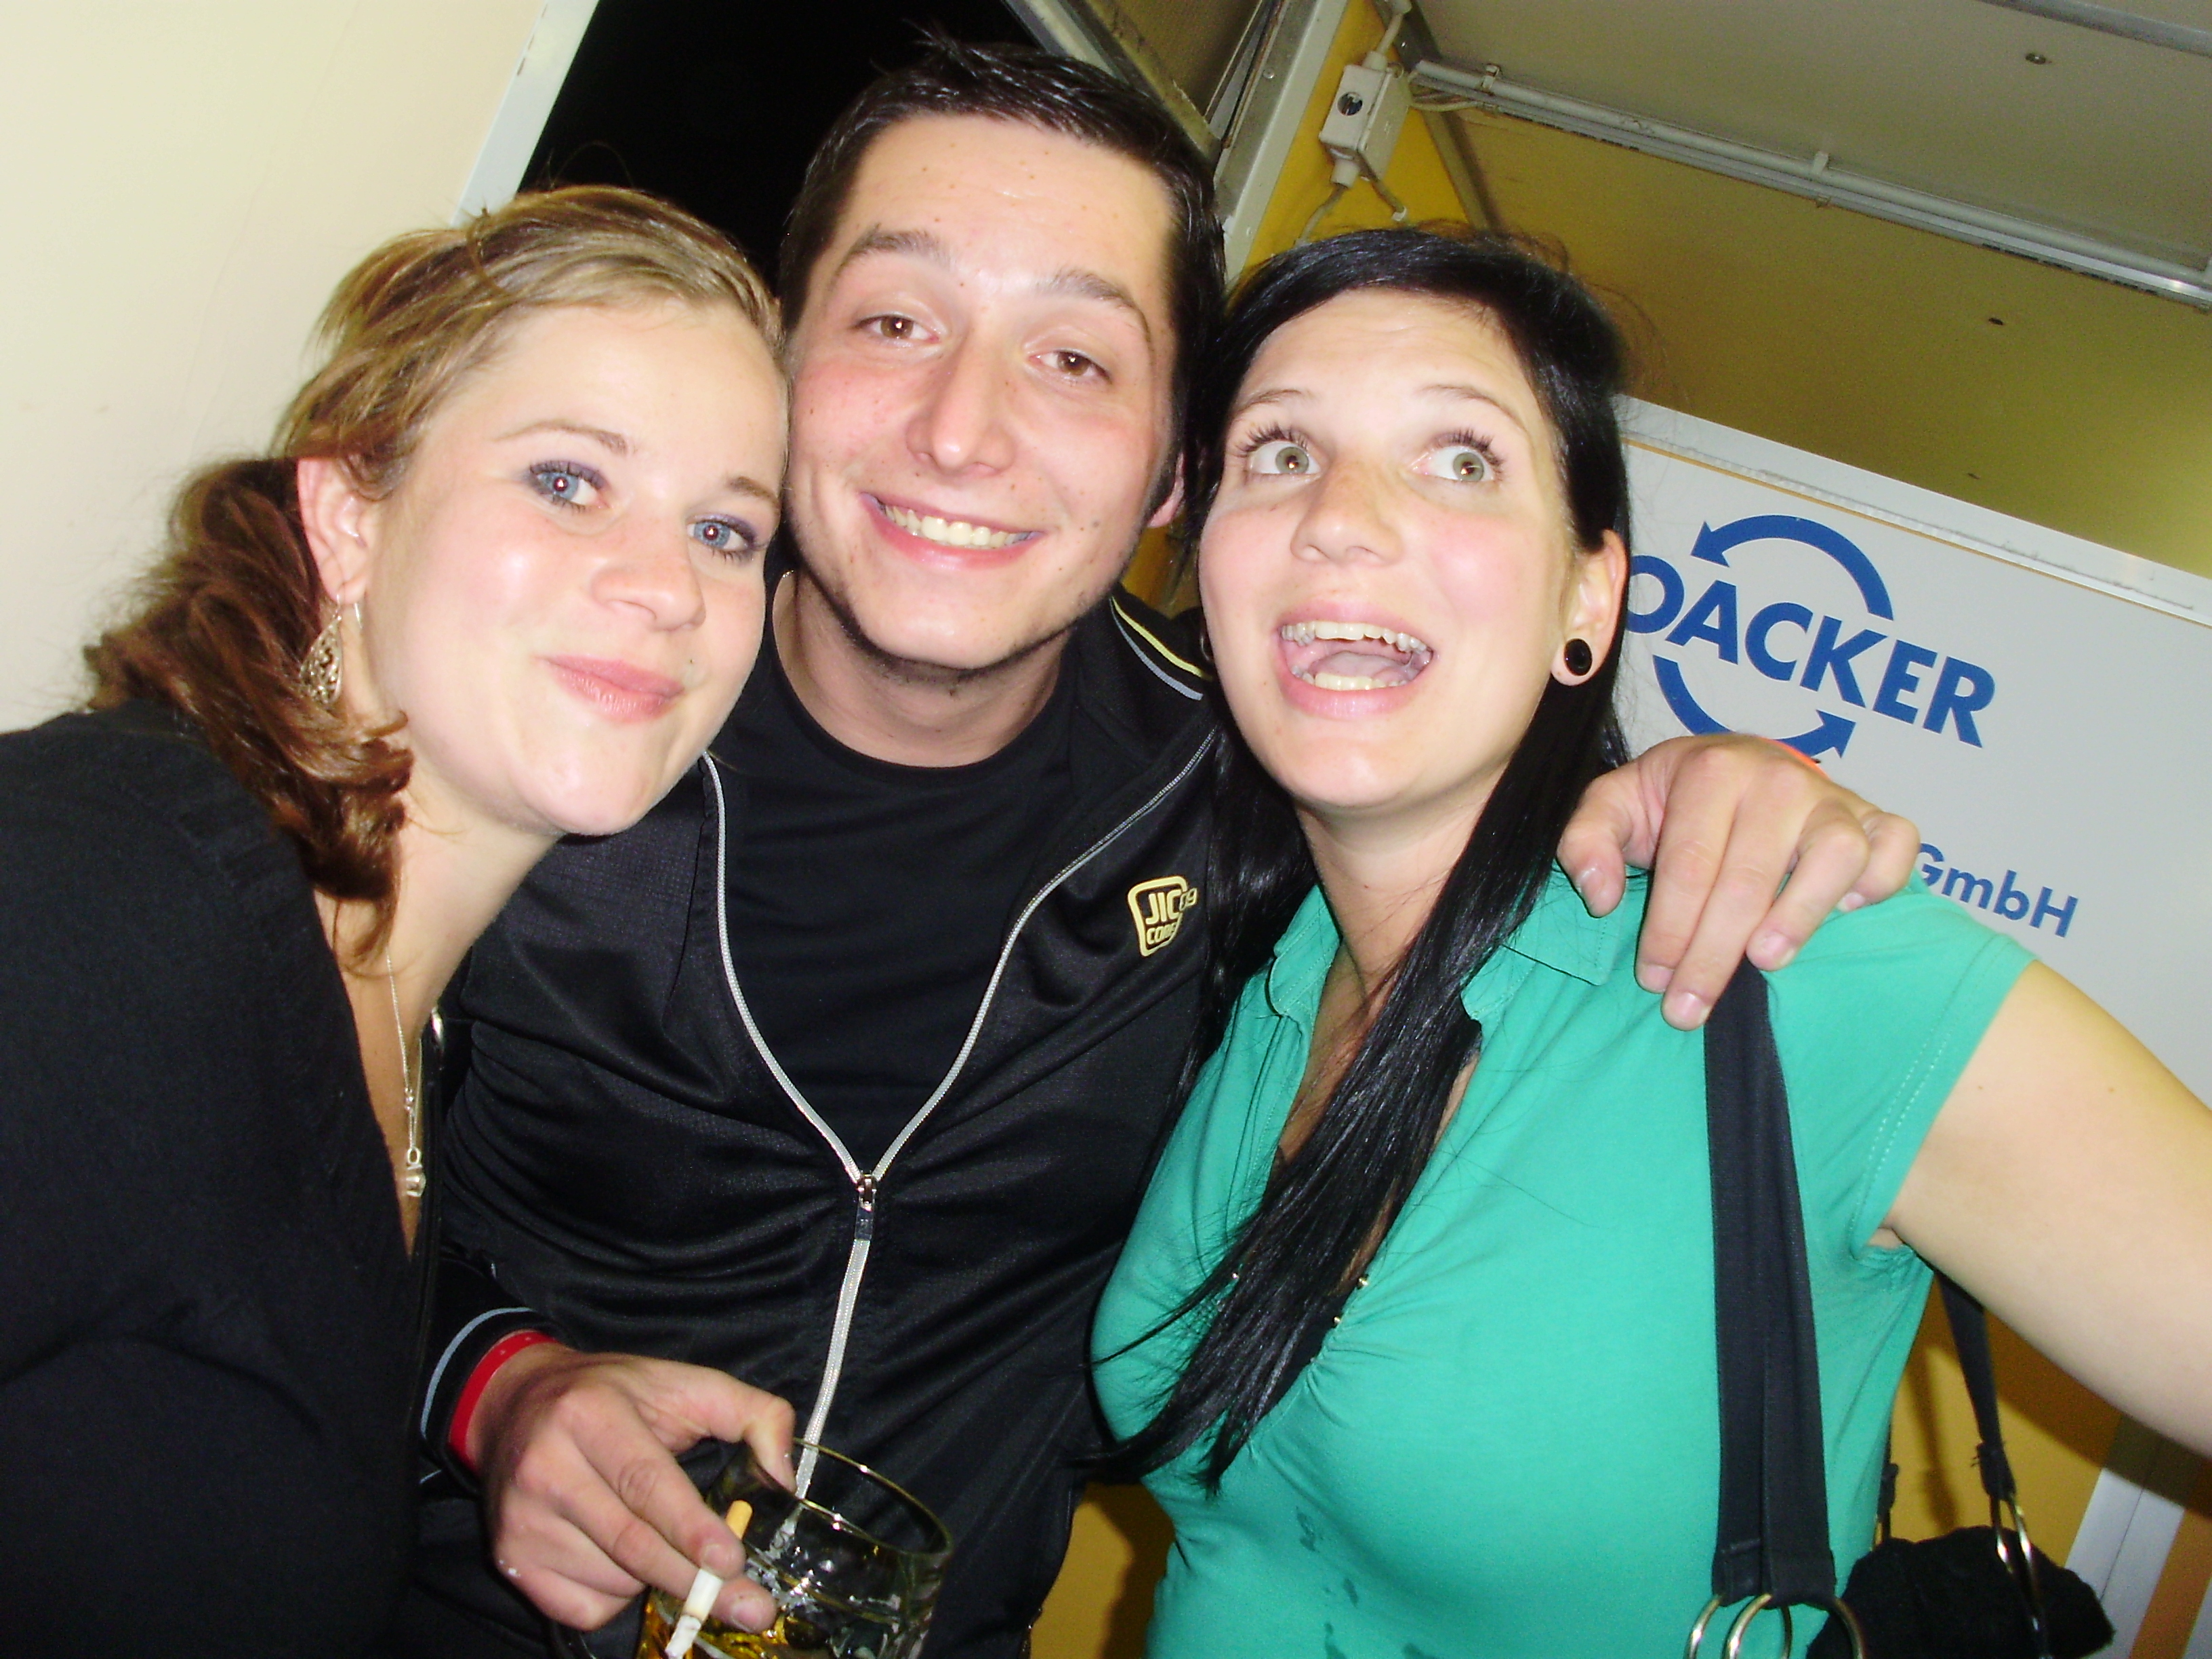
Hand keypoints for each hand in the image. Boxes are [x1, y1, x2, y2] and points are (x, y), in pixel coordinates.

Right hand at [471, 1342, 794, 1631]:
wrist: (515, 1404)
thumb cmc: (614, 1396)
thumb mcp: (685, 1383)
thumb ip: (752, 1414)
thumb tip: (785, 1477)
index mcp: (591, 1414)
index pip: (645, 1482)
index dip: (690, 1527)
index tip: (731, 1562)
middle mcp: (546, 1468)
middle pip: (632, 1544)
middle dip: (696, 1582)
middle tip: (752, 1609)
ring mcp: (521, 1519)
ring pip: (613, 1582)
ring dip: (656, 1579)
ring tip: (660, 1538)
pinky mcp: (509, 1557)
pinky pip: (582, 1607)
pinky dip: (617, 1598)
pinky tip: (619, 1557)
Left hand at [1558, 733, 1917, 1028]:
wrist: (1737, 763)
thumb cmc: (1674, 800)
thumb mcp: (1616, 804)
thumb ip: (1588, 840)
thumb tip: (1602, 898)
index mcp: (1711, 771)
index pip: (1688, 865)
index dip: (1669, 929)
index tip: (1654, 980)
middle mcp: (1778, 778)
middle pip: (1748, 878)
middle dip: (1713, 954)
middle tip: (1689, 1008)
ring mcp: (1833, 797)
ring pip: (1833, 855)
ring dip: (1800, 915)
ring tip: (1764, 962)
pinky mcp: (1875, 815)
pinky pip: (1896, 844)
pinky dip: (1882, 879)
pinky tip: (1847, 914)